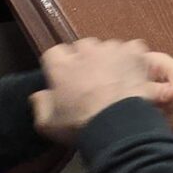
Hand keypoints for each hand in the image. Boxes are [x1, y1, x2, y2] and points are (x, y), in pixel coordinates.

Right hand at [30, 38, 158, 142]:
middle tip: (92, 80)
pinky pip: (133, 48)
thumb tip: (38, 95)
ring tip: (115, 78)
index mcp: (61, 66)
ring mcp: (110, 50)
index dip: (60, 65)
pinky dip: (134, 58)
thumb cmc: (81, 126)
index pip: (54, 54)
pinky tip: (135, 71)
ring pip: (107, 46)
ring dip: (110, 58)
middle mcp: (85, 52)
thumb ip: (40, 105)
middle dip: (86, 60)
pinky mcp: (133, 53)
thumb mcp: (48, 124)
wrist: (118, 125)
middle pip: (82, 47)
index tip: (65, 78)